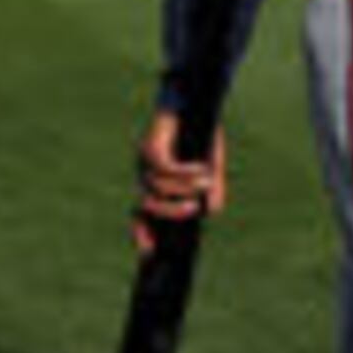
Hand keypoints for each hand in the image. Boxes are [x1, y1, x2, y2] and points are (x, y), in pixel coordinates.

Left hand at [133, 107, 225, 227]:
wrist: (193, 99)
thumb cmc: (199, 134)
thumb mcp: (210, 166)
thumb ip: (211, 188)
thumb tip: (212, 211)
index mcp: (154, 185)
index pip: (140, 215)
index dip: (142, 233)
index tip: (149, 254)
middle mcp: (145, 175)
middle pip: (147, 205)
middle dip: (170, 211)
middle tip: (193, 209)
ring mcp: (144, 160)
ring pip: (157, 186)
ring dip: (184, 187)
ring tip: (207, 180)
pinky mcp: (151, 144)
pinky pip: (165, 166)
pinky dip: (185, 171)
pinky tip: (203, 168)